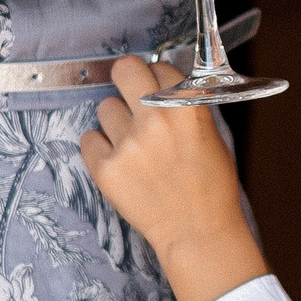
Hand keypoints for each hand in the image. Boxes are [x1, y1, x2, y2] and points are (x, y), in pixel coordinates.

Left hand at [81, 56, 267, 300]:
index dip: (158, 79)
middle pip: (125, 69)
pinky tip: (121, 164)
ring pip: (105, 107)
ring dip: (116, 122)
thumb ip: (185, 106)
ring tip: (135, 147)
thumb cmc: (210, 188)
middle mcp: (156, 119)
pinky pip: (89, 140)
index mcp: (188, 107)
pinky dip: (101, 150)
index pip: (160, 67)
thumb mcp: (211, 136)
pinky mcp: (107, 169)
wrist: (198, 233)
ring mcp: (129, 144)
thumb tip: (160, 84)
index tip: (157, 89)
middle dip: (127, 78)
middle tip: (130, 93)